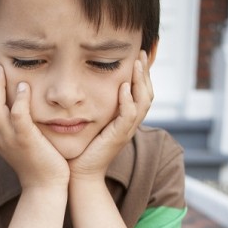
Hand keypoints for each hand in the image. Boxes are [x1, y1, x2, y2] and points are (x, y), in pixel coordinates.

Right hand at [0, 61, 69, 189]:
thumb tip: (16, 107)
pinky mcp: (26, 141)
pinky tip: (23, 86)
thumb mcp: (20, 142)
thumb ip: (15, 125)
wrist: (45, 187)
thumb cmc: (37, 162)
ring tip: (0, 68)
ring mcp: (10, 139)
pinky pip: (18, 116)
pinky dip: (18, 100)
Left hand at [69, 51, 153, 180]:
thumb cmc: (81, 149)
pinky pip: (128, 115)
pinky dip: (128, 100)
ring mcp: (126, 130)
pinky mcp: (118, 137)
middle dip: (146, 73)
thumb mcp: (90, 122)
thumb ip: (94, 106)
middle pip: (148, 94)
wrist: (79, 174)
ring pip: (143, 102)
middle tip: (142, 53)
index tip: (137, 55)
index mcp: (125, 119)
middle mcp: (130, 124)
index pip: (141, 93)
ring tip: (137, 63)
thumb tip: (85, 86)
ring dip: (141, 81)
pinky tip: (123, 86)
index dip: (142, 75)